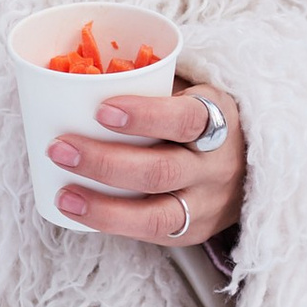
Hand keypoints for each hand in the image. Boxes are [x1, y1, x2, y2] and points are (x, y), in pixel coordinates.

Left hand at [49, 84, 245, 250]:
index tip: (101, 109)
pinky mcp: (196, 231)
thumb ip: (147, 85)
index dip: (144, 115)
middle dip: (104, 162)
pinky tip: (78, 211)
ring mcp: (208, 204)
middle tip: (59, 147)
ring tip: (64, 194)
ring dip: (103, 207)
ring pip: (156, 215)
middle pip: (162, 170)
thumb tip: (74, 72)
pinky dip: (111, 224)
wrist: (247, 163)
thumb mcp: (186, 92)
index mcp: (216, 118)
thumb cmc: (195, 118)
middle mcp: (217, 166)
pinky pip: (152, 234)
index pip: (186, 119)